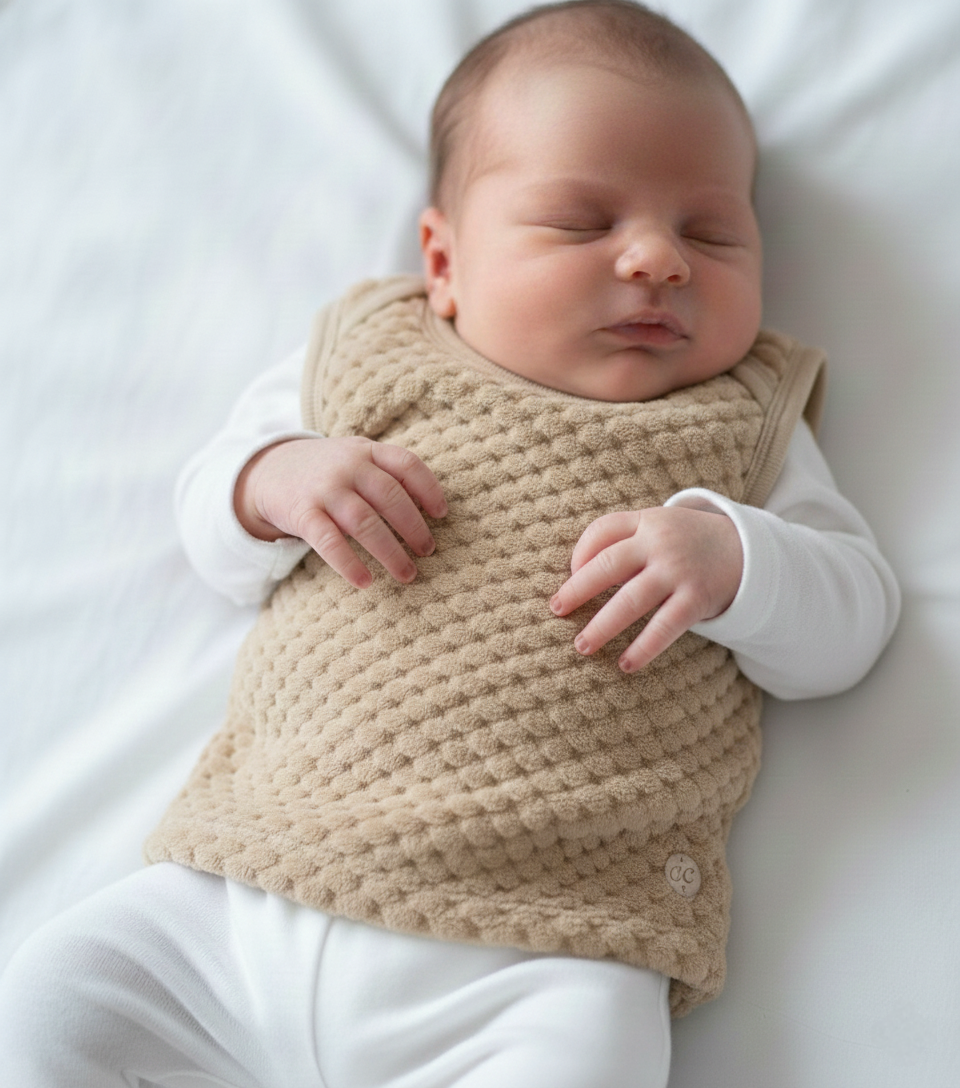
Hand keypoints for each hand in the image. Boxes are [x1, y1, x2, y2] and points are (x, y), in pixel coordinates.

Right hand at [234, 436, 446, 587]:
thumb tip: (429, 511)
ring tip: (407, 574)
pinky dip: (349, 564)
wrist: (267, 471)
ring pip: (364, 523)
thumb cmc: (327, 471)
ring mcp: (324, 490)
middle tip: (428, 552)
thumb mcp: (355, 458)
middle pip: (390, 497)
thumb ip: (386, 473)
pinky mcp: (302, 514)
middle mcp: (348, 466)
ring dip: (391, 552)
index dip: (429, 489)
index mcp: (366, 451)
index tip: (442, 514)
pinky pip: (329, 542)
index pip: (407, 464)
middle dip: (414, 527)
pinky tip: (365, 582)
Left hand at [549, 505, 742, 671]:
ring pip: (630, 601)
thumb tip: (575, 574)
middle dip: (577, 590)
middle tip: (556, 610)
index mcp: (646, 521)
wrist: (747, 551)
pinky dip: (643, 648)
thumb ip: (624, 539)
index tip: (569, 577)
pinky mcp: (696, 599)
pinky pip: (663, 627)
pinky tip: (625, 664)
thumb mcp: (658, 527)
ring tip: (582, 646)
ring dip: (602, 626)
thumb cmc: (686, 543)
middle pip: (607, 565)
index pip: (601, 532)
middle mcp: (660, 543)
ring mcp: (678, 571)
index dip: (578, 554)